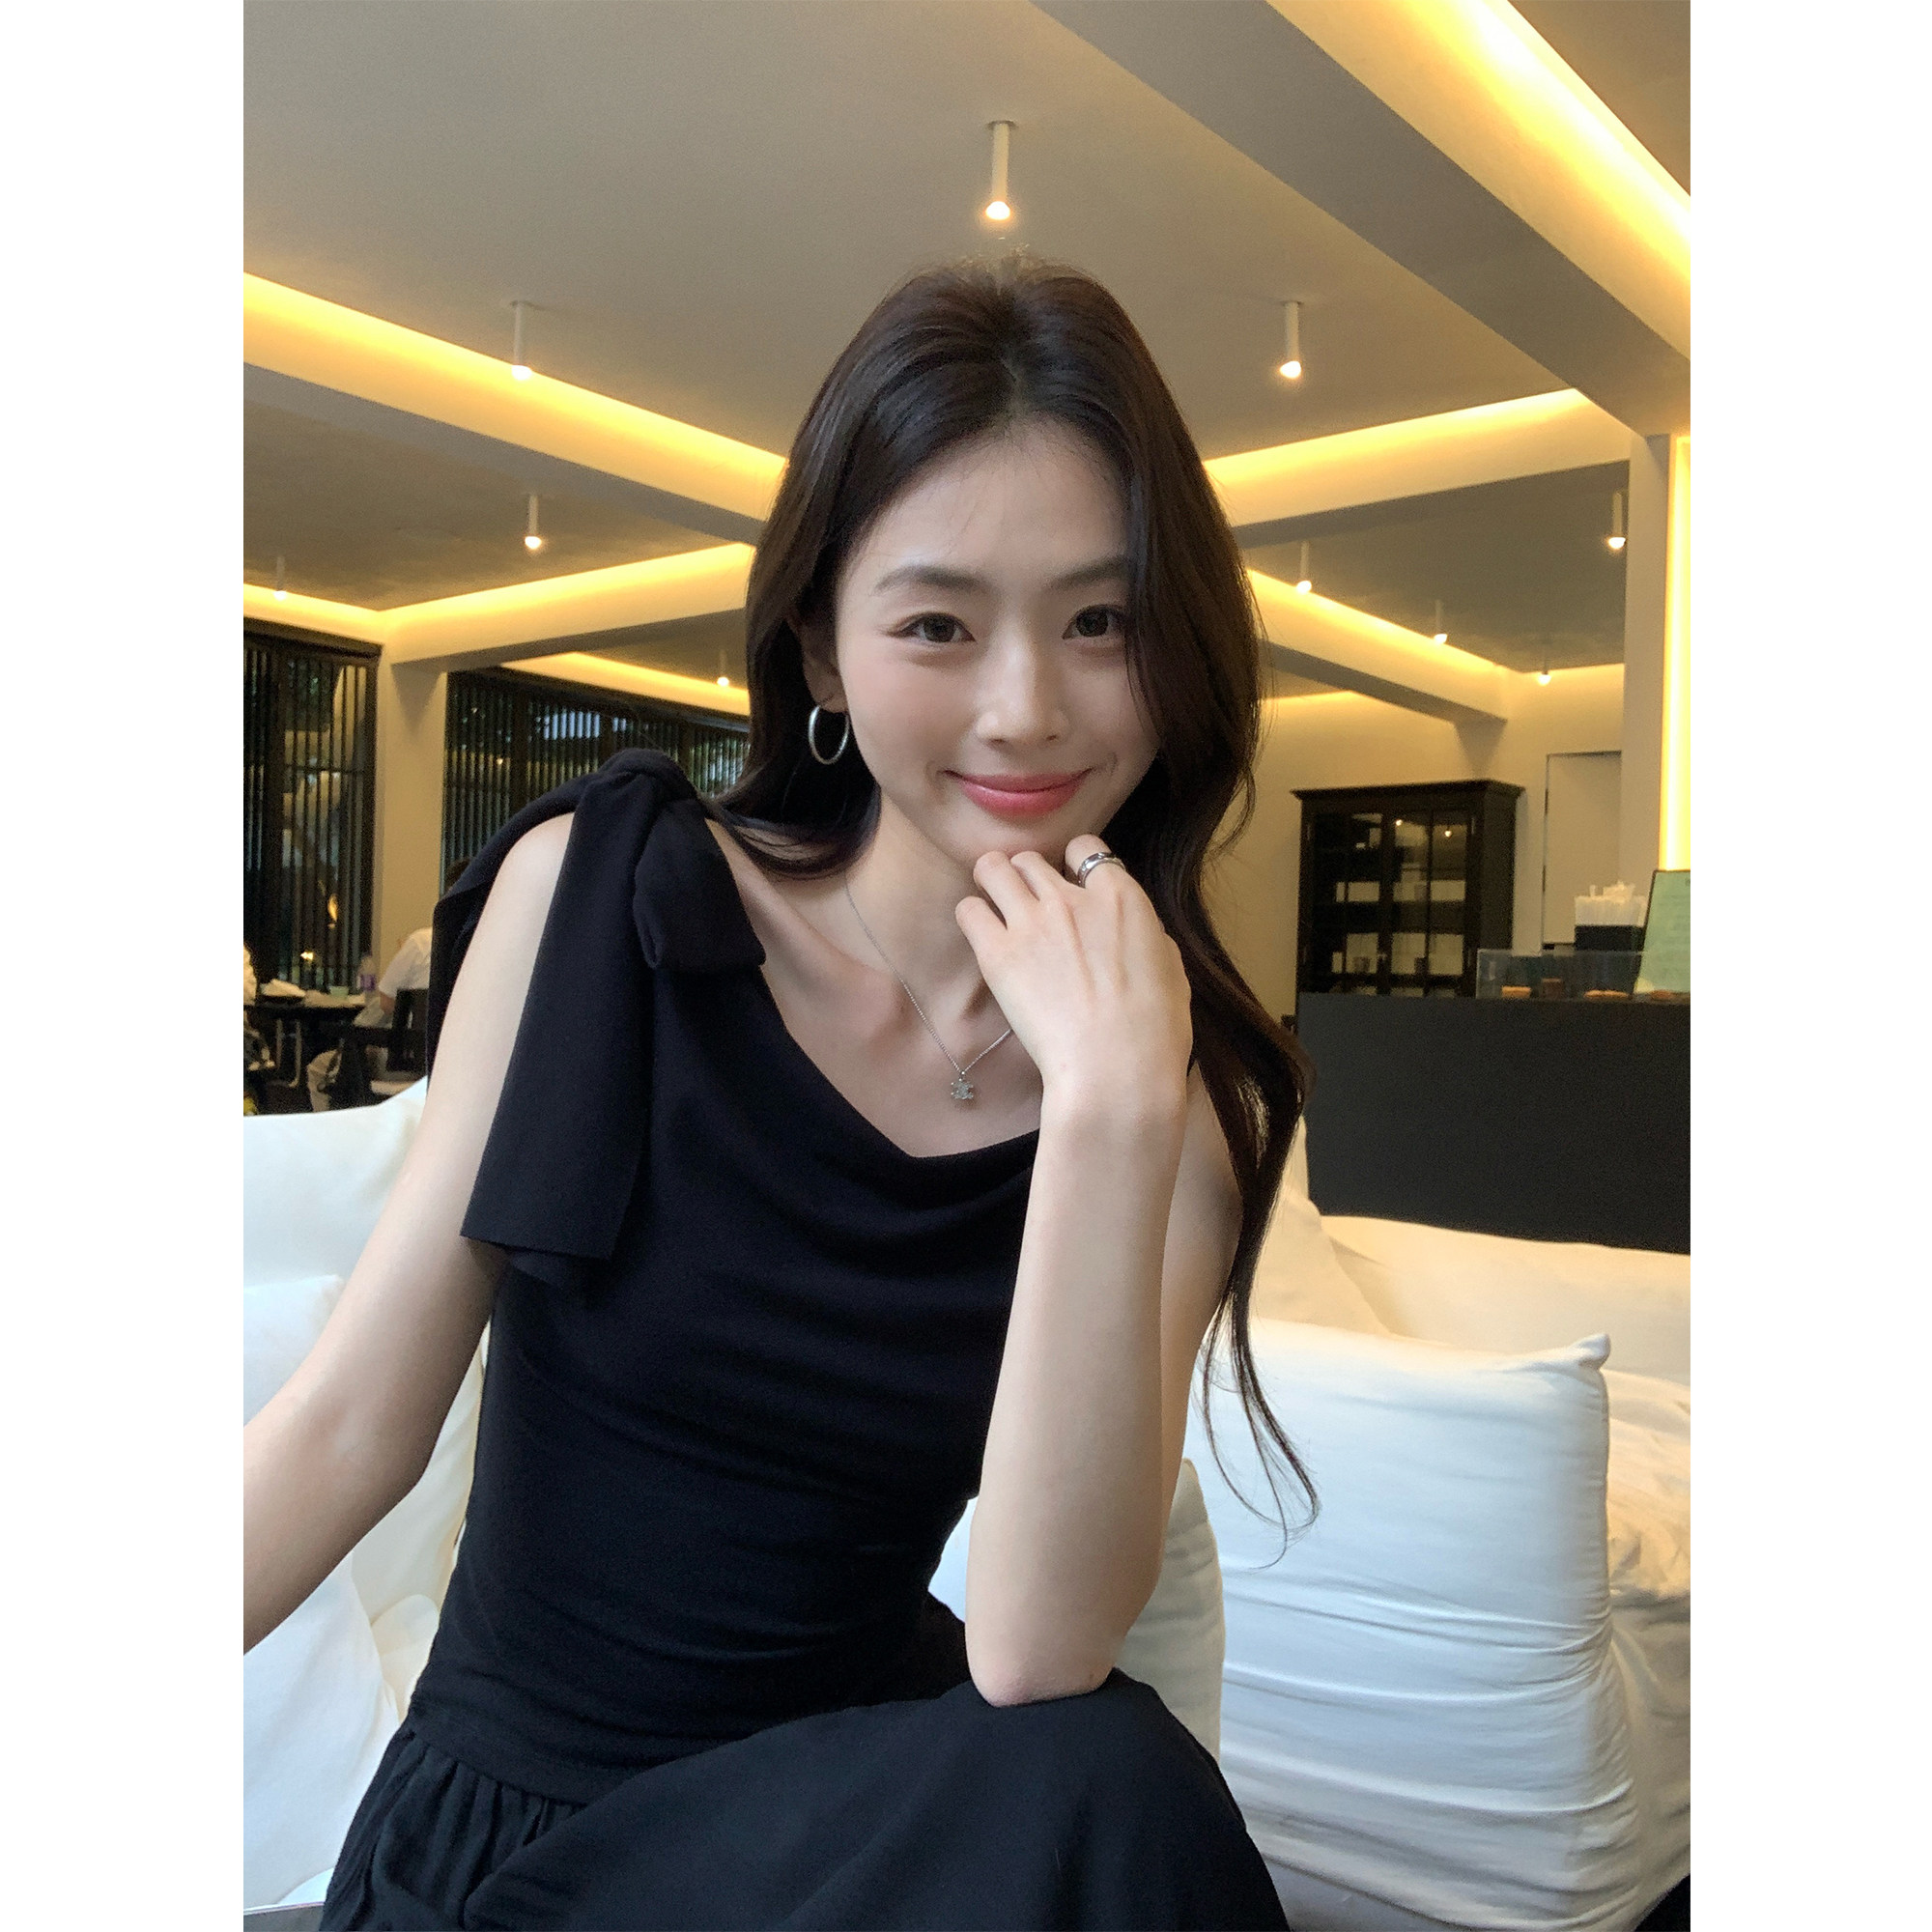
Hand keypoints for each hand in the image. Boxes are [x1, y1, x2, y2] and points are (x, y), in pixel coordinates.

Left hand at [954, 836, 1192, 1120]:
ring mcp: (1031, 921)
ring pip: (992, 868)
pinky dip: (973, 917)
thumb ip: (1147, 938)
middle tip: (1027, 904)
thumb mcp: (1172, 970)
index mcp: (1120, 897)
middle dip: (1027, 876)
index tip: (1071, 885)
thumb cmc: (1155, 1030)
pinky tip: (983, 937)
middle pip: (1031, 859)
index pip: (1085, 847)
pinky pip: (968, 910)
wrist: (1116, 1067)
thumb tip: (1135, 934)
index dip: (1074, 864)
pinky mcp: (997, 953)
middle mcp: (1072, 898)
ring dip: (992, 882)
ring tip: (995, 906)